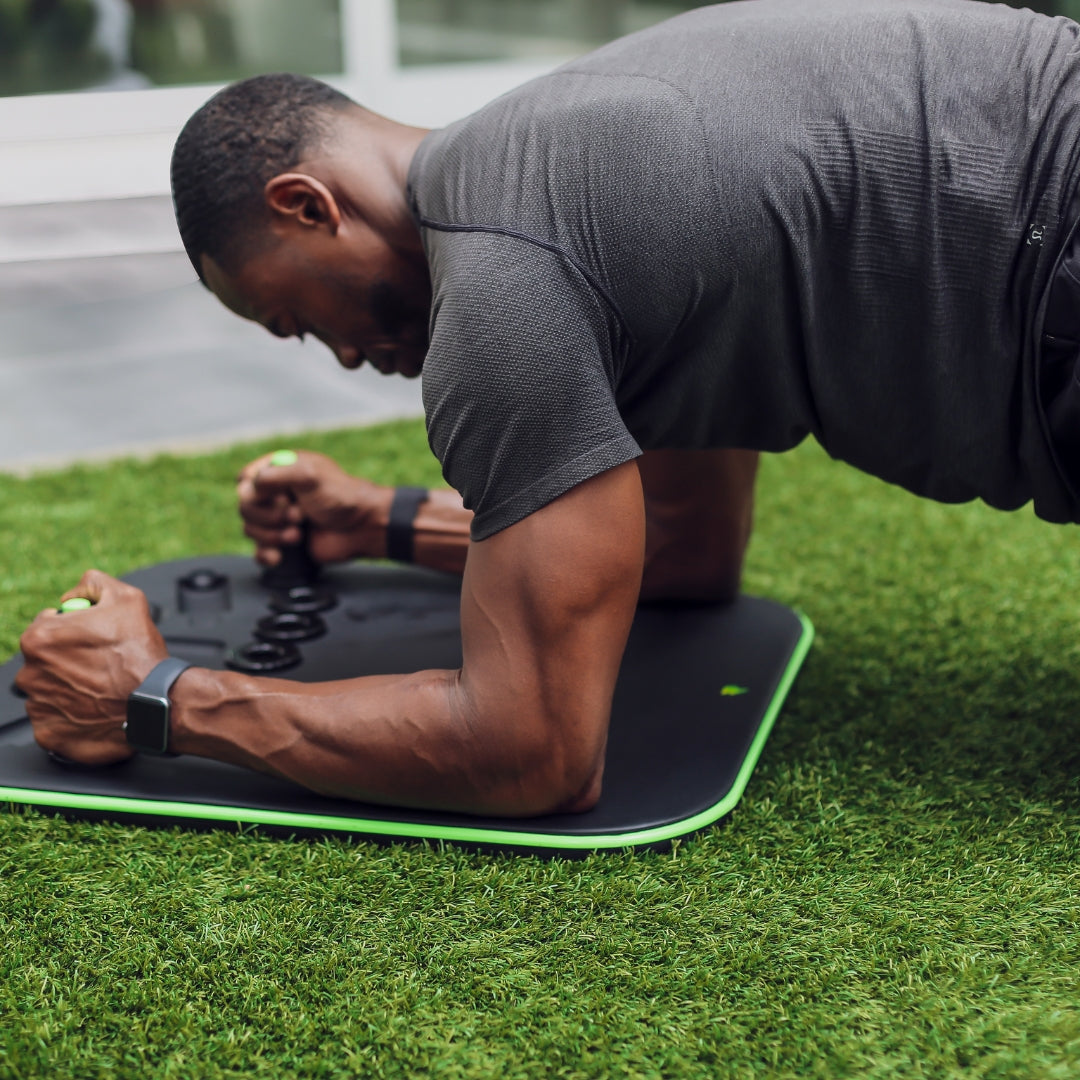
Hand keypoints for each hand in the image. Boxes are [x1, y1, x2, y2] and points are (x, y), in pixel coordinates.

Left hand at [15, 570, 168, 765]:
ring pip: (48, 689)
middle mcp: (31, 673)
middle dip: (68, 658)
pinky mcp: (48, 733)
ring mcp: (38, 706)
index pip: (46, 625)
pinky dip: (71, 715)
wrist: (158, 700)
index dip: (73, 628)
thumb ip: (93, 584)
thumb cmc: (139, 653)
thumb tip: (74, 594)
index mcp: (40, 638)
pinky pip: (54, 719)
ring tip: (101, 686)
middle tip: (100, 662)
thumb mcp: (126, 597)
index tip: (93, 638)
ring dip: (68, 686)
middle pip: (44, 659)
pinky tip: (95, 706)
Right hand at [236, 451, 394, 566]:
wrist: (363, 528)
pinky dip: (267, 555)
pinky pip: (258, 551)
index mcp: (281, 470)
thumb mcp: (310, 475)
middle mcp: (277, 493)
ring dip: (273, 535)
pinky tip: (281, 555)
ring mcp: (279, 518)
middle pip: (246, 507)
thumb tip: (250, 488)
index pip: (246, 479)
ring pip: (250, 529)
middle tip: (298, 516)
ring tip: (299, 533)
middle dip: (270, 516)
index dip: (256, 492)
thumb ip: (277, 475)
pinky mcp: (283, 542)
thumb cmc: (343, 497)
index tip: (280, 497)